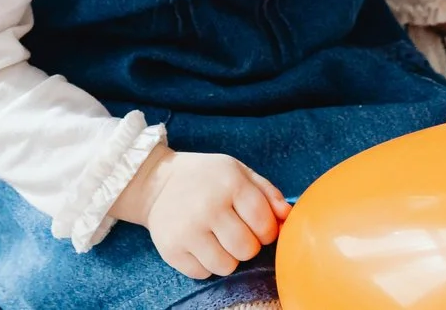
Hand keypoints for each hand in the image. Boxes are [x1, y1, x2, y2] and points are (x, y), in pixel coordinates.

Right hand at [109, 146, 289, 279]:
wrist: (156, 182)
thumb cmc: (206, 178)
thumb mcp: (238, 172)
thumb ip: (267, 193)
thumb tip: (288, 218)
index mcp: (230, 183)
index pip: (264, 224)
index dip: (266, 231)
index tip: (256, 226)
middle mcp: (208, 206)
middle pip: (247, 249)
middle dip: (247, 245)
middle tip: (234, 231)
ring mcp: (187, 230)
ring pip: (226, 266)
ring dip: (226, 257)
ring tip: (216, 238)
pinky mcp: (171, 249)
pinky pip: (203, 273)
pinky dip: (204, 263)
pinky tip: (198, 244)